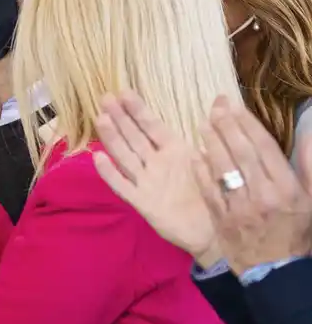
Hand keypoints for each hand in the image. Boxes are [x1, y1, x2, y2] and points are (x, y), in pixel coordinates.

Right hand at [93, 90, 217, 261]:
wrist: (217, 231)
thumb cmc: (218, 194)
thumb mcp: (218, 158)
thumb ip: (215, 131)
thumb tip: (225, 98)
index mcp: (175, 152)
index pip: (152, 126)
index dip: (138, 110)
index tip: (124, 92)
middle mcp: (157, 164)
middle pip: (134, 137)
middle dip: (120, 118)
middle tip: (105, 98)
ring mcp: (147, 182)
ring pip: (125, 156)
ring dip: (113, 138)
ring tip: (101, 118)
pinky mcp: (142, 202)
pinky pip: (123, 186)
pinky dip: (110, 173)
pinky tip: (98, 159)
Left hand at [194, 97, 311, 273]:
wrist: (277, 272)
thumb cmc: (298, 233)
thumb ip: (311, 166)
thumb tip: (309, 132)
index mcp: (287, 189)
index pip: (264, 149)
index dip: (248, 125)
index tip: (236, 107)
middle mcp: (263, 196)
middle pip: (241, 154)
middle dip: (227, 127)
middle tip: (215, 107)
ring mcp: (240, 209)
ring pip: (223, 169)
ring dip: (211, 144)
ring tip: (203, 124)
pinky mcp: (222, 220)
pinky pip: (209, 191)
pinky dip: (201, 172)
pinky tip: (195, 155)